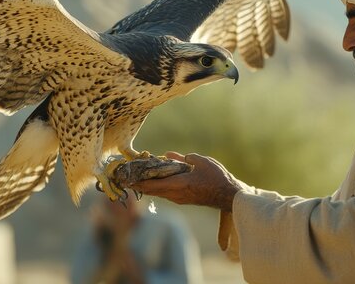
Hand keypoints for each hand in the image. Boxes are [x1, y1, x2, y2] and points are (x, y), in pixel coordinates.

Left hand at [129, 152, 244, 211]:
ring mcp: (179, 199)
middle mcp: (176, 194)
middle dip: (139, 184)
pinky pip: (165, 193)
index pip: (153, 184)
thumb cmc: (217, 178)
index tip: (127, 178)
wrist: (227, 196)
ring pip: (158, 193)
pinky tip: (155, 180)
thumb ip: (184, 159)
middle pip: (152, 190)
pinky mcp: (183, 199)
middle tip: (127, 177)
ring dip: (148, 186)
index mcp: (179, 184)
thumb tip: (170, 155)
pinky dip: (157, 187)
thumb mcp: (201, 162)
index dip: (139, 181)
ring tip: (137, 178)